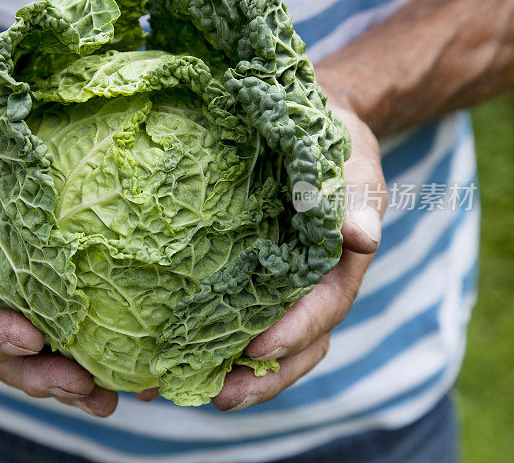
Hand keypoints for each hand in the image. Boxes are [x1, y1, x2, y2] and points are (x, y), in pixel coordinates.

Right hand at [0, 74, 117, 416]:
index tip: (32, 339)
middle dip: (33, 376)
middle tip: (85, 389)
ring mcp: (0, 288)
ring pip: (20, 352)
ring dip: (60, 381)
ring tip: (108, 399)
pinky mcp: (34, 283)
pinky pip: (51, 327)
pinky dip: (80, 353)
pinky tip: (124, 368)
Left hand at [211, 104, 387, 412]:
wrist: (302, 124)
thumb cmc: (330, 141)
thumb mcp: (350, 159)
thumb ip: (358, 195)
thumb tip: (361, 236)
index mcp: (338, 265)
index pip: (323, 309)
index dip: (294, 333)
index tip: (256, 349)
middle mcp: (309, 287)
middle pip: (296, 347)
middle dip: (262, 378)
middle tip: (220, 397)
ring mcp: (277, 289)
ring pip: (263, 346)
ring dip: (229, 375)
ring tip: (182, 391)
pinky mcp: (245, 280)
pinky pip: (229, 319)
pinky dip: (203, 345)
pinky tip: (160, 363)